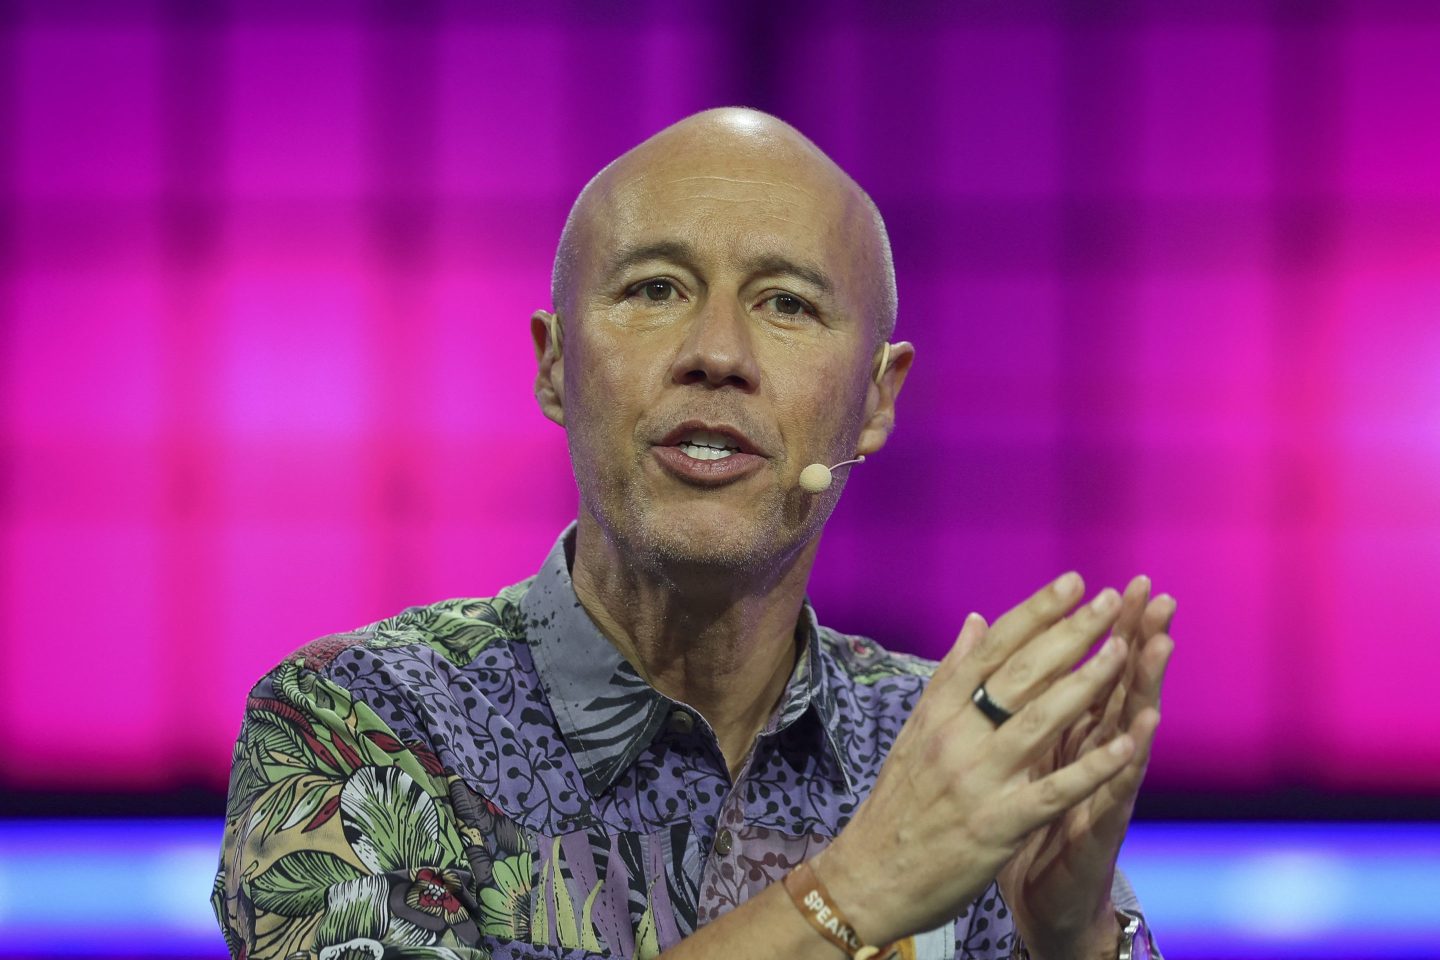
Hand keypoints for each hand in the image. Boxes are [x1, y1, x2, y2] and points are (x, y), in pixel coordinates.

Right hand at [813, 573, 1137, 947]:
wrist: (870, 874)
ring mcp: (978, 780)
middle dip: (1068, 635)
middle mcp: (956, 736)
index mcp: (938, 711)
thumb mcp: (917, 730)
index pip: (992, 649)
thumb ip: (952, 675)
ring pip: (1038, 721)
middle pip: (1019, 674)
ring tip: (1123, 652)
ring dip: (1085, 684)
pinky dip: (1092, 768)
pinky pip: (1052, 790)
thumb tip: (978, 621)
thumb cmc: (898, 802)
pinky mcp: (997, 825)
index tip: (1071, 583)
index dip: (1034, 613)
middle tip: (1107, 602)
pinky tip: (1126, 746)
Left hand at [997, 576, 1175, 959]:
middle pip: (1120, 689)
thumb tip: (1023, 654)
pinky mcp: (1096, 827)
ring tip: (1160, 643)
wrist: (1042, 898)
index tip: (1128, 582)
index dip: (1113, 628)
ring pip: (1126, 731)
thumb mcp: (1026, 757)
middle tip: (1160, 597)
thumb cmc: (1033, 820)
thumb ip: (1033, 707)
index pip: (1096, 670)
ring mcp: (1103, 789)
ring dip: (1143, 686)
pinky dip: (1123, 758)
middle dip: (1139, 641)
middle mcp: (1096, 755)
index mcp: (1073, 733)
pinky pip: (1111, 788)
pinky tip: (1142, 729)